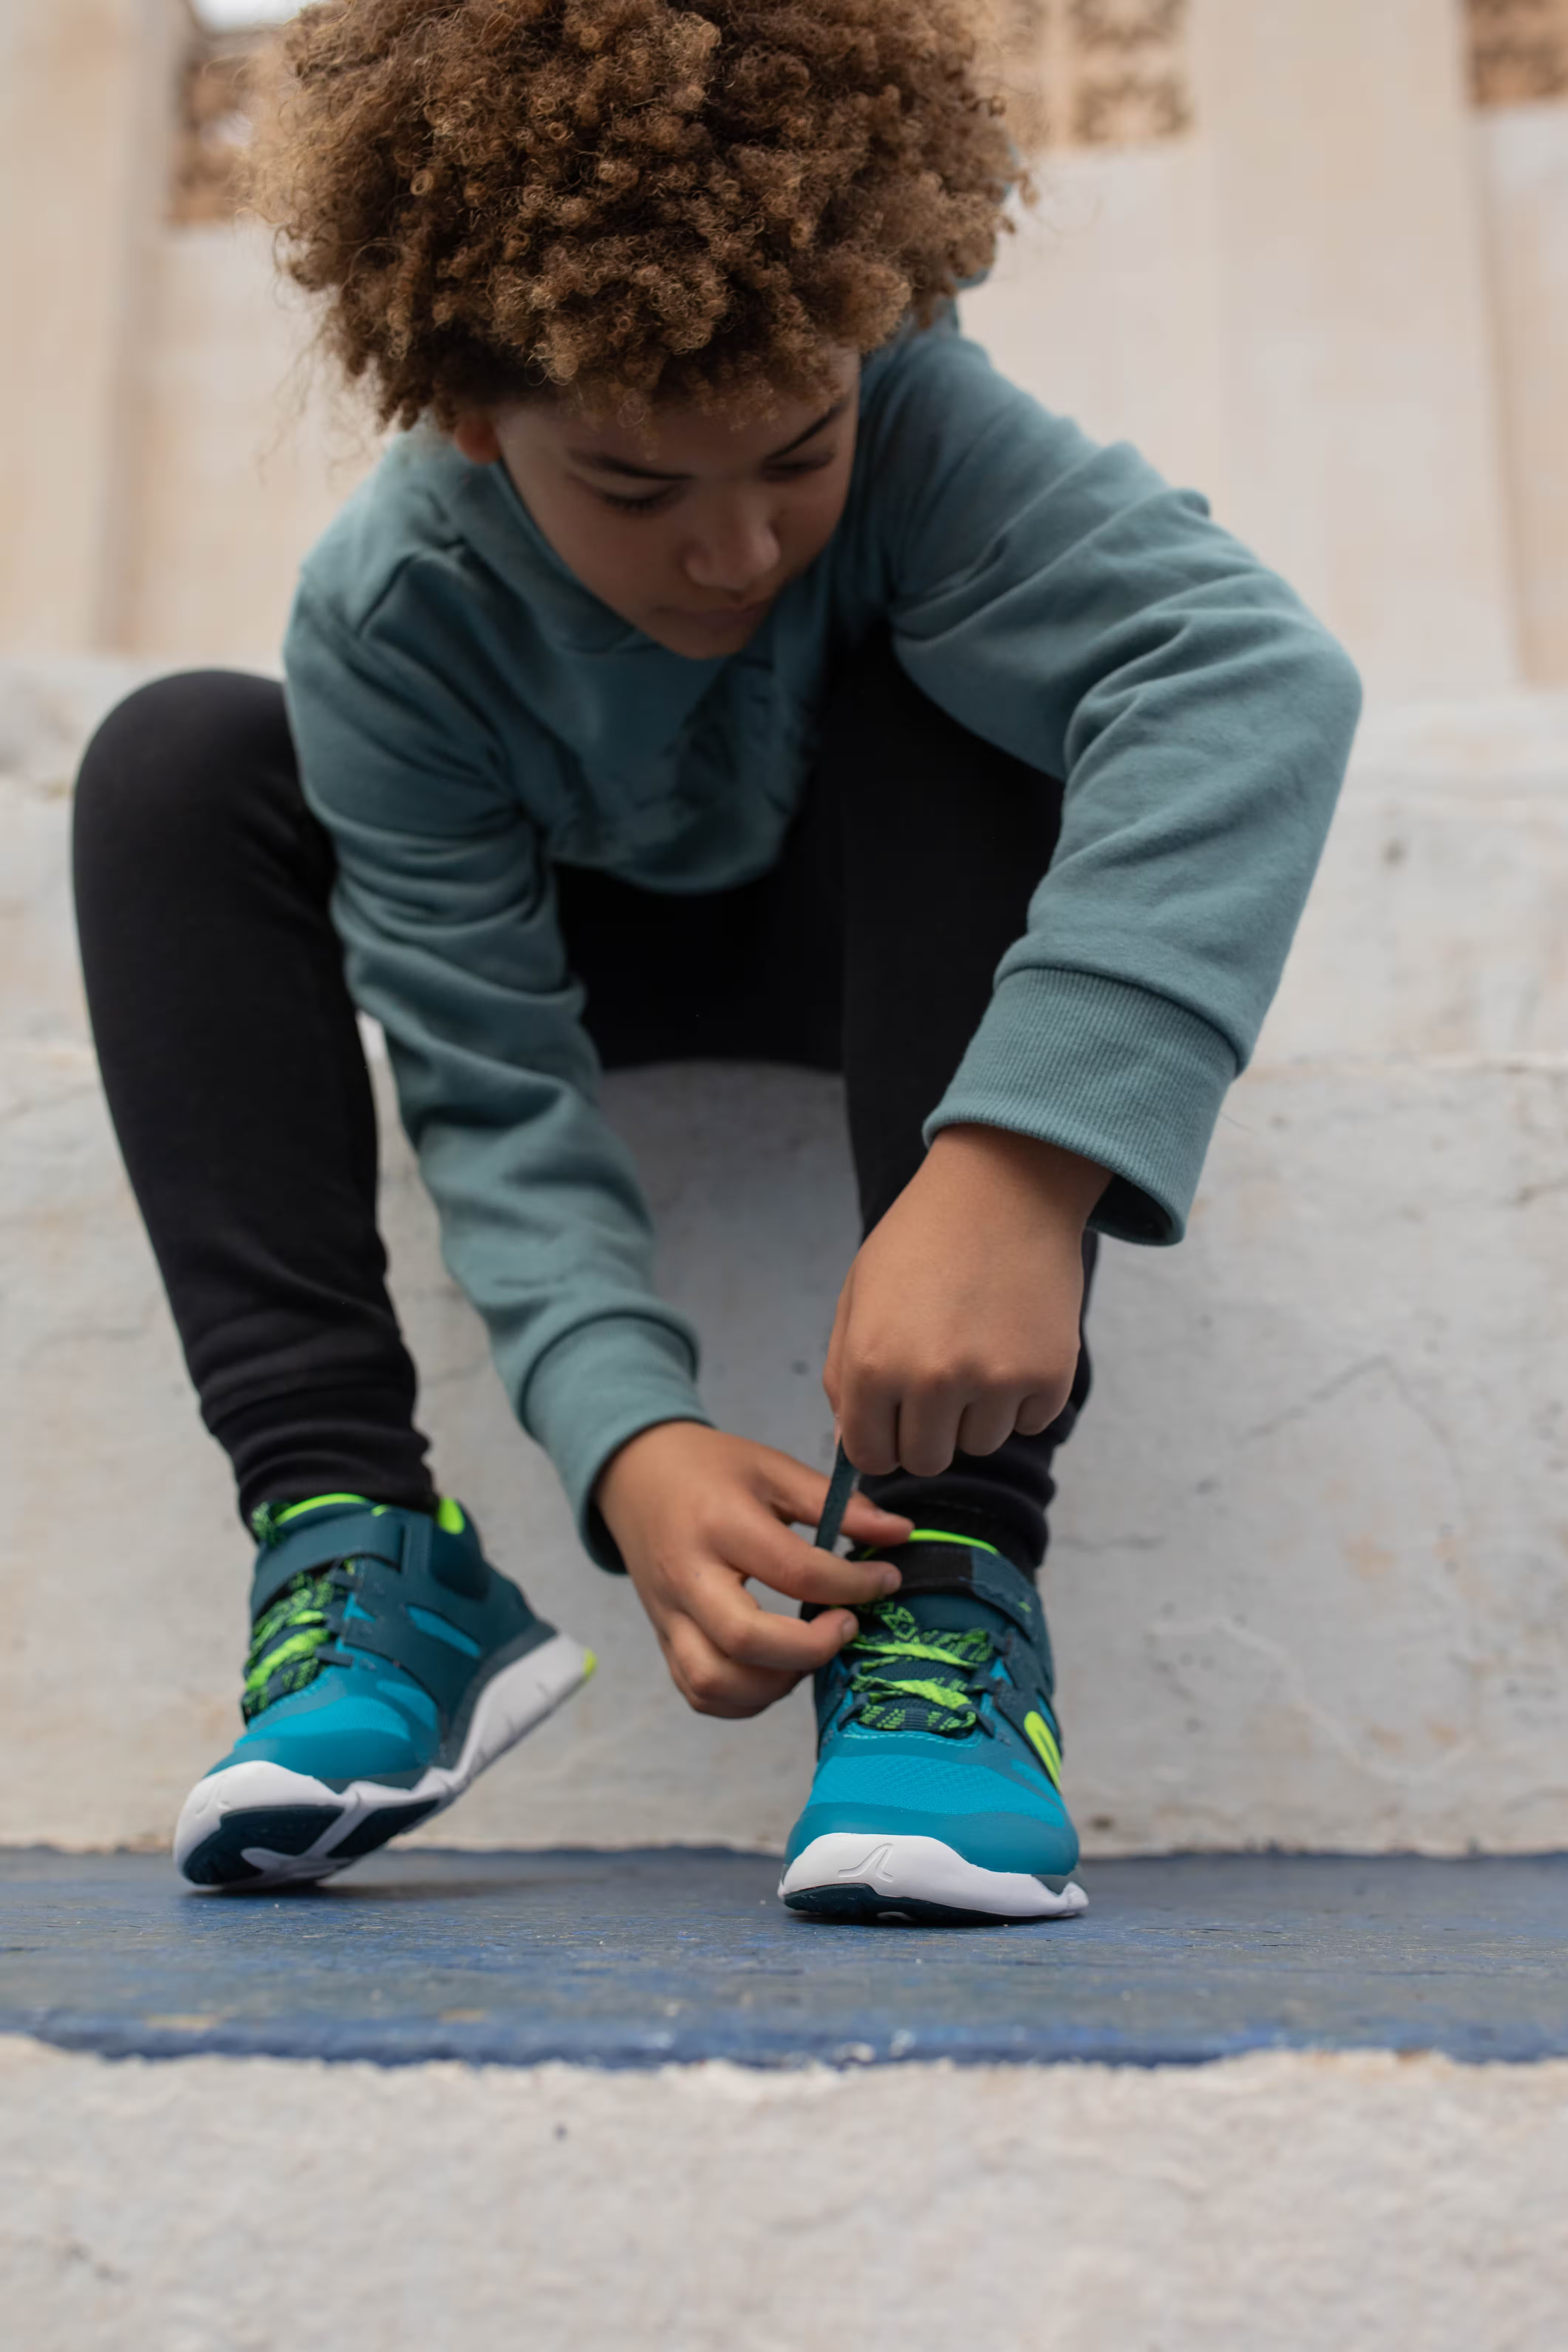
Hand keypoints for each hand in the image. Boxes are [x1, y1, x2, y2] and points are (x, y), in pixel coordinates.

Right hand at [594, 1422, 914, 1717]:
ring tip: (810, 1652)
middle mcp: (686, 1575)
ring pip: (714, 1681)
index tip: (886, 1580)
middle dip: (812, 1648)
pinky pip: (698, 1692)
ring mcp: (668, 1614)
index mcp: (718, 1522)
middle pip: (746, 1639)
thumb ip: (836, 1504)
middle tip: (847, 1625)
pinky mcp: (662, 1638)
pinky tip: (776, 1671)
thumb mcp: (772, 1469)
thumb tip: (901, 1534)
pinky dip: (742, 1699)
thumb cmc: (710, 1469)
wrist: (636, 1475)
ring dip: (775, 1683)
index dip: (853, 1583)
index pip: (794, 1570)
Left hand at [824, 1124, 1107, 1476]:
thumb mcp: (859, 1297)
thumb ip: (844, 1377)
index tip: (893, 1421)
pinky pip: (1028, 1422)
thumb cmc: (922, 1240)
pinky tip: (1012, 1340)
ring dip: (976, 1412)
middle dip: (928, 1432)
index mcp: (874, 1364)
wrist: (1005, 1187)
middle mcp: (933, 1380)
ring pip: (979, 1444)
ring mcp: (995, 1381)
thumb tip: (849, 1447)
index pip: (871, 1457)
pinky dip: (1021, 1396)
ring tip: (977, 1345)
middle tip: (939, 1377)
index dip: (880, 1442)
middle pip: (927, 1461)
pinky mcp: (1049, 1376)